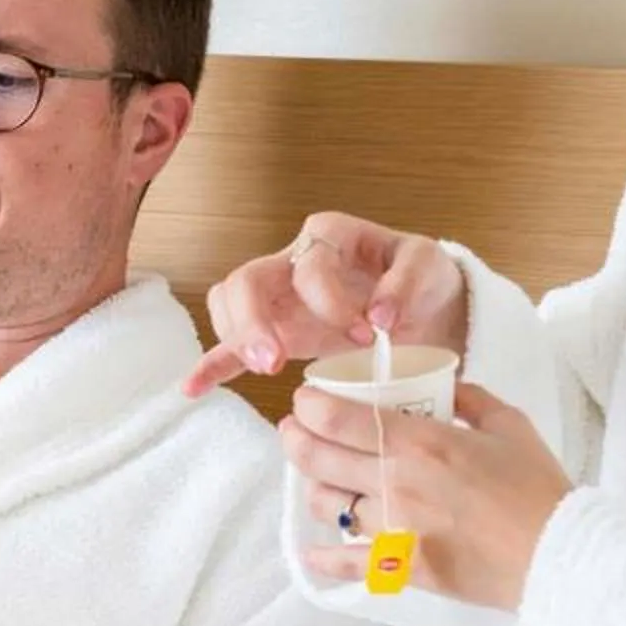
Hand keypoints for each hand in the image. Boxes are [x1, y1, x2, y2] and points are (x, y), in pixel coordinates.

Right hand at [187, 211, 467, 394]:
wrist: (429, 310)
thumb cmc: (424, 282)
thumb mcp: (430, 269)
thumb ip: (408, 283)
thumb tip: (381, 314)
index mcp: (332, 236)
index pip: (311, 264)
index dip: (332, 300)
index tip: (369, 333)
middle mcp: (296, 261)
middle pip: (248, 279)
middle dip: (255, 320)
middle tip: (276, 360)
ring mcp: (281, 297)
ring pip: (230, 303)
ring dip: (238, 337)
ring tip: (266, 368)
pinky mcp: (279, 333)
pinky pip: (232, 345)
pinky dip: (212, 364)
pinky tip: (195, 388)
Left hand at [286, 381, 570, 611]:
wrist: (558, 554)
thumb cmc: (538, 489)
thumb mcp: (511, 424)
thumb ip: (471, 399)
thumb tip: (446, 386)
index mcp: (422, 442)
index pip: (341, 417)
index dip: (310, 405)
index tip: (305, 400)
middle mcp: (397, 482)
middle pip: (318, 458)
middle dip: (295, 438)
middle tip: (294, 430)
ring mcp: (395, 528)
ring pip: (328, 505)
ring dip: (315, 488)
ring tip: (320, 479)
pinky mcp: (403, 568)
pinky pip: (347, 564)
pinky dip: (323, 559)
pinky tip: (312, 553)